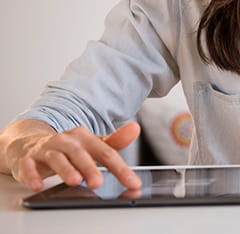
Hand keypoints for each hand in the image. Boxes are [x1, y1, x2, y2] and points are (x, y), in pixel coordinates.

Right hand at [6, 122, 141, 191]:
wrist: (30, 143)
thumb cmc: (68, 148)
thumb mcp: (92, 144)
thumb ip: (114, 141)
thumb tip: (135, 129)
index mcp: (85, 138)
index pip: (106, 153)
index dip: (121, 169)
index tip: (133, 183)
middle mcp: (67, 141)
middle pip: (80, 154)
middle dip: (89, 168)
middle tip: (98, 182)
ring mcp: (47, 149)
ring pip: (57, 158)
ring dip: (65, 169)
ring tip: (74, 181)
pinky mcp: (28, 159)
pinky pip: (28, 165)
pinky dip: (31, 174)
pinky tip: (37, 185)